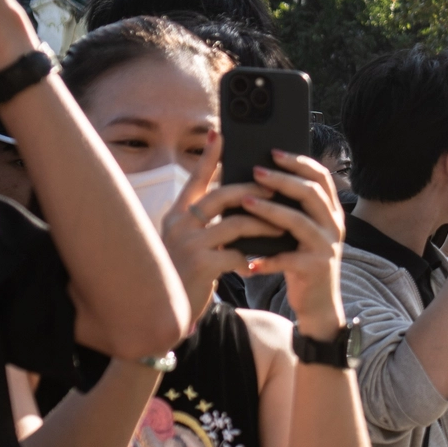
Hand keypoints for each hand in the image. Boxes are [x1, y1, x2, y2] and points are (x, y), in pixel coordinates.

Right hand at [162, 133, 279, 317]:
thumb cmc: (184, 274)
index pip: (195, 178)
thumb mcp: (189, 243)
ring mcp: (189, 244)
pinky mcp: (201, 265)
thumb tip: (239, 200)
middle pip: (222, 195)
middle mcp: (180, 224)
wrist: (166, 313)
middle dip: (253, 192)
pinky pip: (238, 253)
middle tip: (276, 191)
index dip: (209, 155)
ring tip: (281, 228)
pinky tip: (262, 262)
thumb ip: (206, 223)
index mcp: (178, 214)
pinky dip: (254, 257)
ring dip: (263, 225)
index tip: (220, 132)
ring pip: (236, 223)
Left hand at [241, 149, 347, 340]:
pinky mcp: (315, 269)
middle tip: (255, 171)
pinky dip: (266, 258)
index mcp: (331, 213)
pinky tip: (248, 259)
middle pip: (311, 193)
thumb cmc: (303, 264)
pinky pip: (287, 258)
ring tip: (245, 201)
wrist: (320, 306)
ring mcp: (326, 247)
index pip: (321, 177)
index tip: (273, 151)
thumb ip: (292, 210)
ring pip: (298, 221)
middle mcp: (333, 227)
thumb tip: (259, 180)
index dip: (299, 162)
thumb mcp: (302, 233)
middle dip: (281, 179)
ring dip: (270, 209)